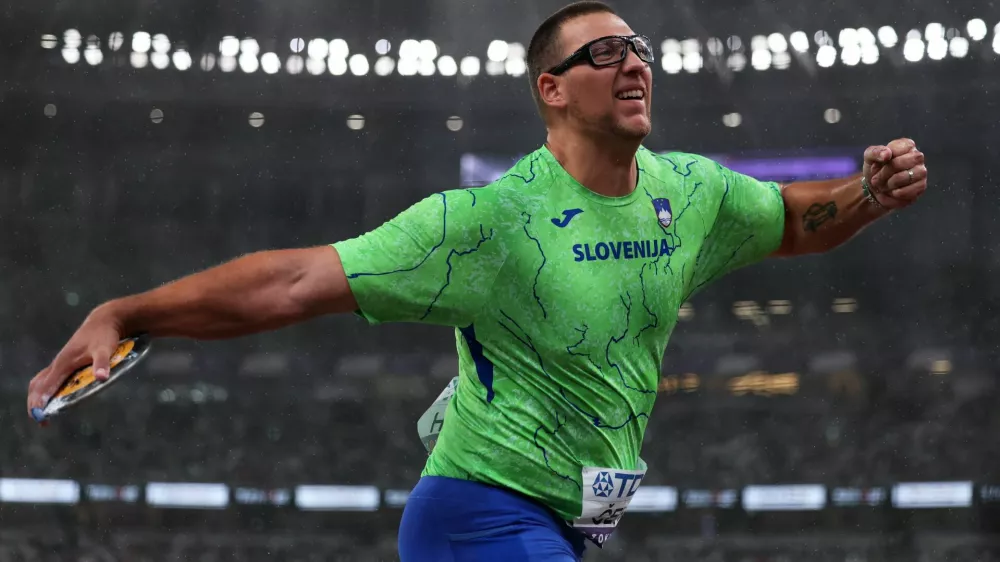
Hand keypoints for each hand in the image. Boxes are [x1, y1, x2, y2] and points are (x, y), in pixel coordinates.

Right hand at [26, 305, 124, 421]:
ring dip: (38, 396)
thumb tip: (102, 378)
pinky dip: (45, 389)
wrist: (105, 320)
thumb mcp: (105, 350)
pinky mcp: (66, 361)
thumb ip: (102, 363)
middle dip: (35, 403)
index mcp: (63, 363)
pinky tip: (53, 397)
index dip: (40, 403)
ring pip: (41, 381)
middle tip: (41, 420)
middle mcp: (58, 363)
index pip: (46, 387)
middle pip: (38, 385)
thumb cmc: (104, 335)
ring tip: (43, 412)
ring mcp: (60, 362)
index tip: (40, 417)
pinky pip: (49, 377)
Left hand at [862, 138, 927, 209]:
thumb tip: (887, 154)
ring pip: (909, 176)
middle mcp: (917, 157)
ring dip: (891, 183)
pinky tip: (892, 192)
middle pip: (907, 161)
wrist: (874, 190)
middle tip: (876, 179)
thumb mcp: (869, 157)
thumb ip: (875, 152)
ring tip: (883, 186)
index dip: (886, 158)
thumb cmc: (875, 169)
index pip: (902, 147)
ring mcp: (921, 172)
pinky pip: (911, 190)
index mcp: (906, 146)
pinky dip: (897, 193)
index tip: (877, 164)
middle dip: (887, 171)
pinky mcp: (921, 186)